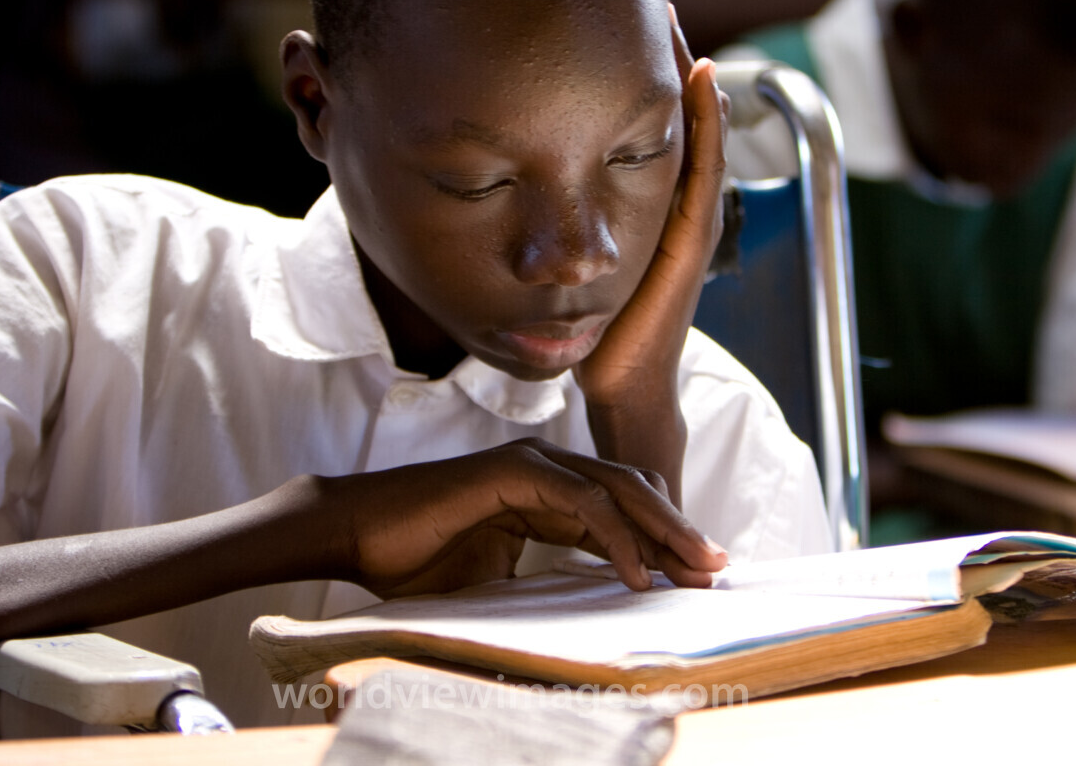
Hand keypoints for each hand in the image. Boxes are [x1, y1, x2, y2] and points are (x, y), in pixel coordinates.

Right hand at [319, 437, 727, 597]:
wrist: (357, 533)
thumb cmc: (415, 559)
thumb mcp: (496, 576)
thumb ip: (543, 578)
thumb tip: (585, 611)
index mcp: (543, 490)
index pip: (618, 510)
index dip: (660, 540)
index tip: (696, 576)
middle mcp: (544, 468)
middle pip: (631, 492)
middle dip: (678, 531)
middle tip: (717, 568)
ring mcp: (529, 464)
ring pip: (616, 490)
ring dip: (662, 531)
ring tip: (695, 568)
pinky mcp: (511, 471)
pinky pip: (579, 501)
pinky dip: (614, 536)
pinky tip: (636, 572)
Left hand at [572, 6, 729, 500]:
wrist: (617, 386)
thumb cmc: (584, 327)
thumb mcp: (556, 253)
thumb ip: (538, 214)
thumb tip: (480, 163)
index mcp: (640, 201)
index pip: (639, 117)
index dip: (629, 64)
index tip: (609, 8)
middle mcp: (669, 201)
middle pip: (669, 110)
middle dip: (658, 50)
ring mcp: (685, 218)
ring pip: (692, 126)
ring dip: (684, 70)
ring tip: (673, 12)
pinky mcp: (690, 241)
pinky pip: (703, 169)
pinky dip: (706, 121)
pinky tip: (700, 75)